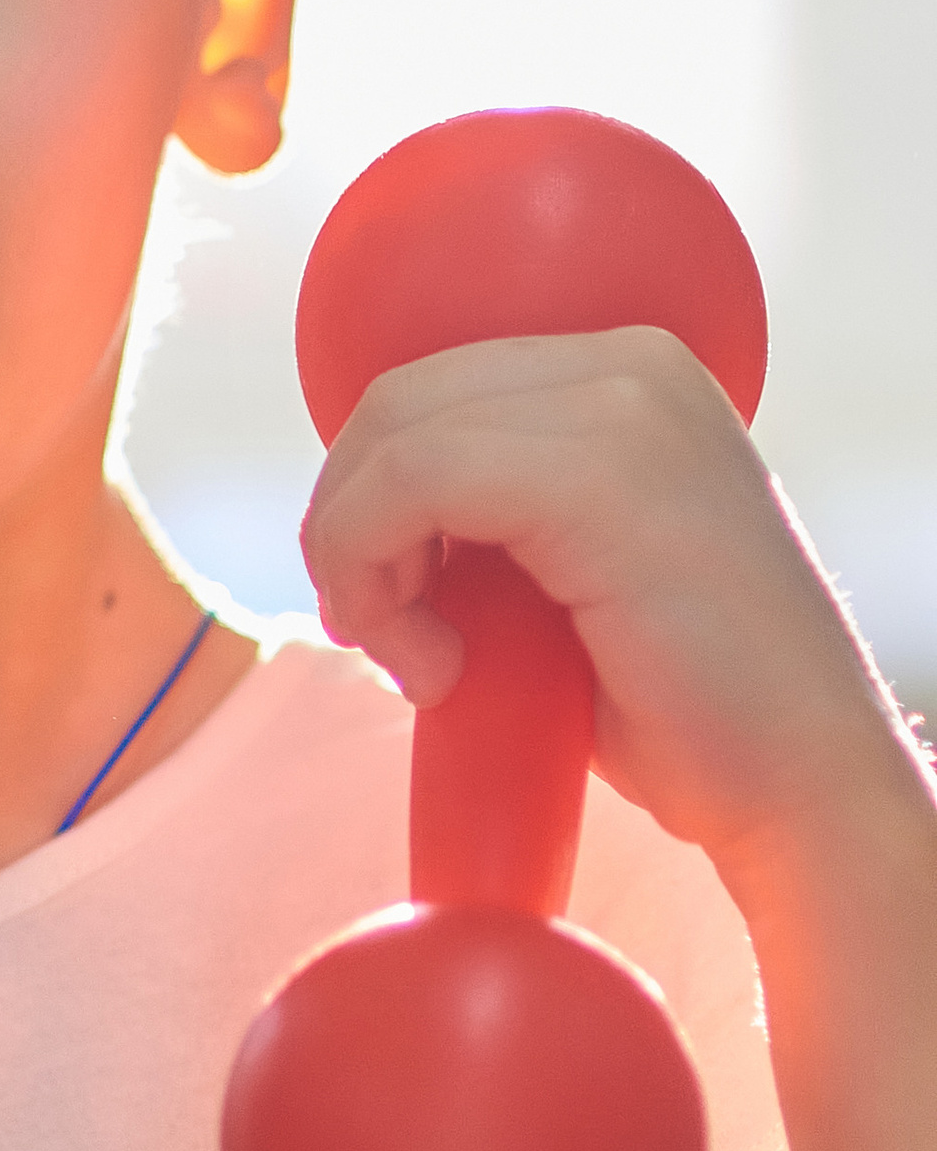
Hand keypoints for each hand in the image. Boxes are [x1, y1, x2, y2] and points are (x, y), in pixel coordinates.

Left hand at [300, 324, 907, 880]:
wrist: (803, 789)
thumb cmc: (681, 705)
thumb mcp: (568, 565)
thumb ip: (486, 508)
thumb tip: (347, 502)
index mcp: (630, 372)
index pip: (431, 391)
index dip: (368, 496)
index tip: (382, 603)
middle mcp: (633, 361)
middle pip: (400, 403)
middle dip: (348, 523)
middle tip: (377, 636)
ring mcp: (625, 405)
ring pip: (395, 442)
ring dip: (358, 560)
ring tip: (418, 662)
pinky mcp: (599, 473)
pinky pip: (411, 484)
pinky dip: (376, 577)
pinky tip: (437, 668)